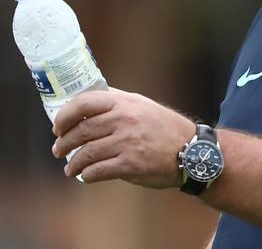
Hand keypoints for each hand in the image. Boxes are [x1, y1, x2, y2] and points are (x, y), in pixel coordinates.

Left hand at [51, 87, 195, 187]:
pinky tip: (86, 176)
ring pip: (86, 153)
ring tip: (70, 167)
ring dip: (73, 163)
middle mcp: (125, 120)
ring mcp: (127, 142)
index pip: (85, 103)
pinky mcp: (130, 164)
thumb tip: (90, 98)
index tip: (58, 127)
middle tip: (59, 150)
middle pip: (81, 130)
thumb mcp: (143, 105)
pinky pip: (97, 171)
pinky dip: (87, 175)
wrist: (191, 151)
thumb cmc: (165, 127)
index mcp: (125, 103)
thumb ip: (118, 101)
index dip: (65, 115)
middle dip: (64, 143)